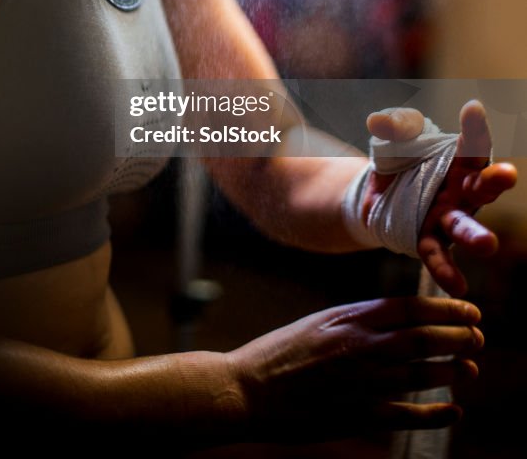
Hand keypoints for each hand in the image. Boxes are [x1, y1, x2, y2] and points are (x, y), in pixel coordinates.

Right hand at [227, 296, 481, 442]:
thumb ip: (357, 319)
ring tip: (469, 369)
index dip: (445, 308)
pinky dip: (434, 414)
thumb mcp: (320, 322)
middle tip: (478, 338)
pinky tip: (453, 412)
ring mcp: (356, 383)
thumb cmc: (282, 352)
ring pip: (419, 375)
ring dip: (451, 371)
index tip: (470, 310)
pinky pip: (404, 415)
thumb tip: (398, 315)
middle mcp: (356, 347)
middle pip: (421, 338)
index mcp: (347, 318)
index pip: (408, 308)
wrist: (246, 389)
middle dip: (457, 336)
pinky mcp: (353, 417)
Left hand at [365, 101, 517, 294]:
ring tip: (488, 245)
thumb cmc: (400, 158)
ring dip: (476, 236)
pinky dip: (447, 271)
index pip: (472, 143)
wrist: (376, 191)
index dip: (475, 127)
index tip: (473, 109)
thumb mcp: (395, 135)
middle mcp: (462, 191)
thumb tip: (378, 121)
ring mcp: (447, 218)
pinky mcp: (427, 239)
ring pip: (464, 226)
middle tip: (508, 174)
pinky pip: (437, 256)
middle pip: (482, 184)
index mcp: (459, 160)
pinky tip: (457, 286)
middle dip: (496, 180)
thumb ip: (393, 126)